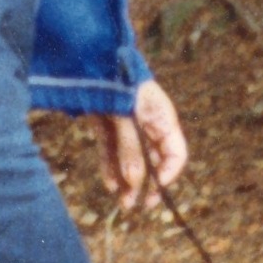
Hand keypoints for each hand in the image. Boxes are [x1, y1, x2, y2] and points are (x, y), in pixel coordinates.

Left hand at [93, 79, 187, 211]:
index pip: (175, 154)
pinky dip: (111, 167)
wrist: (88, 57)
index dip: (168, 173)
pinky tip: (109, 184)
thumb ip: (130, 149)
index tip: (156, 190)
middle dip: (145, 184)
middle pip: (153, 161)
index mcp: (162, 118)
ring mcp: (127, 125)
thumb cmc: (115, 82)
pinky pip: (112, 151)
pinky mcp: (107, 124)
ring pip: (131, 159)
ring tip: (121, 202)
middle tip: (136, 205)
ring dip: (127, 181)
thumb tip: (134, 182)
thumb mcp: (125, 117)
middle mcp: (147, 124)